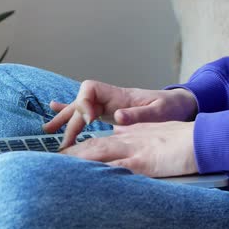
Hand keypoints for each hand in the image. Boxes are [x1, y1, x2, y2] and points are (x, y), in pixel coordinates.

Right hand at [42, 80, 197, 147]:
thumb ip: (138, 115)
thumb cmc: (172, 107)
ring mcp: (108, 105)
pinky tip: (55, 112)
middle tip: (59, 138)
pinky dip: (71, 113)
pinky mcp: (108, 113)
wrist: (180, 104)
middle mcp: (110, 98)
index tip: (89, 120)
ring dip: (63, 118)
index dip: (84, 103)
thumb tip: (116, 117)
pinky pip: (86, 112)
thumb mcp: (160, 112)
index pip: (90, 90)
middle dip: (68, 119)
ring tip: (47, 130)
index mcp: (119, 95)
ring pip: (79, 109)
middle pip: (80, 103)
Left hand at [60, 121, 197, 177]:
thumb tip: (116, 138)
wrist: (203, 138)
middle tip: (46, 164)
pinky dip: (100, 173)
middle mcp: (126, 140)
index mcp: (128, 134)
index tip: (60, 155)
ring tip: (56, 170)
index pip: (96, 140)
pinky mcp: (144, 162)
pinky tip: (87, 181)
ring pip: (97, 154)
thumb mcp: (152, 134)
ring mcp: (134, 150)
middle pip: (90, 146)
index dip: (75, 148)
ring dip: (76, 162)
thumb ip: (133, 135)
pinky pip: (117, 168)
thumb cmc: (181, 139)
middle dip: (67, 155)